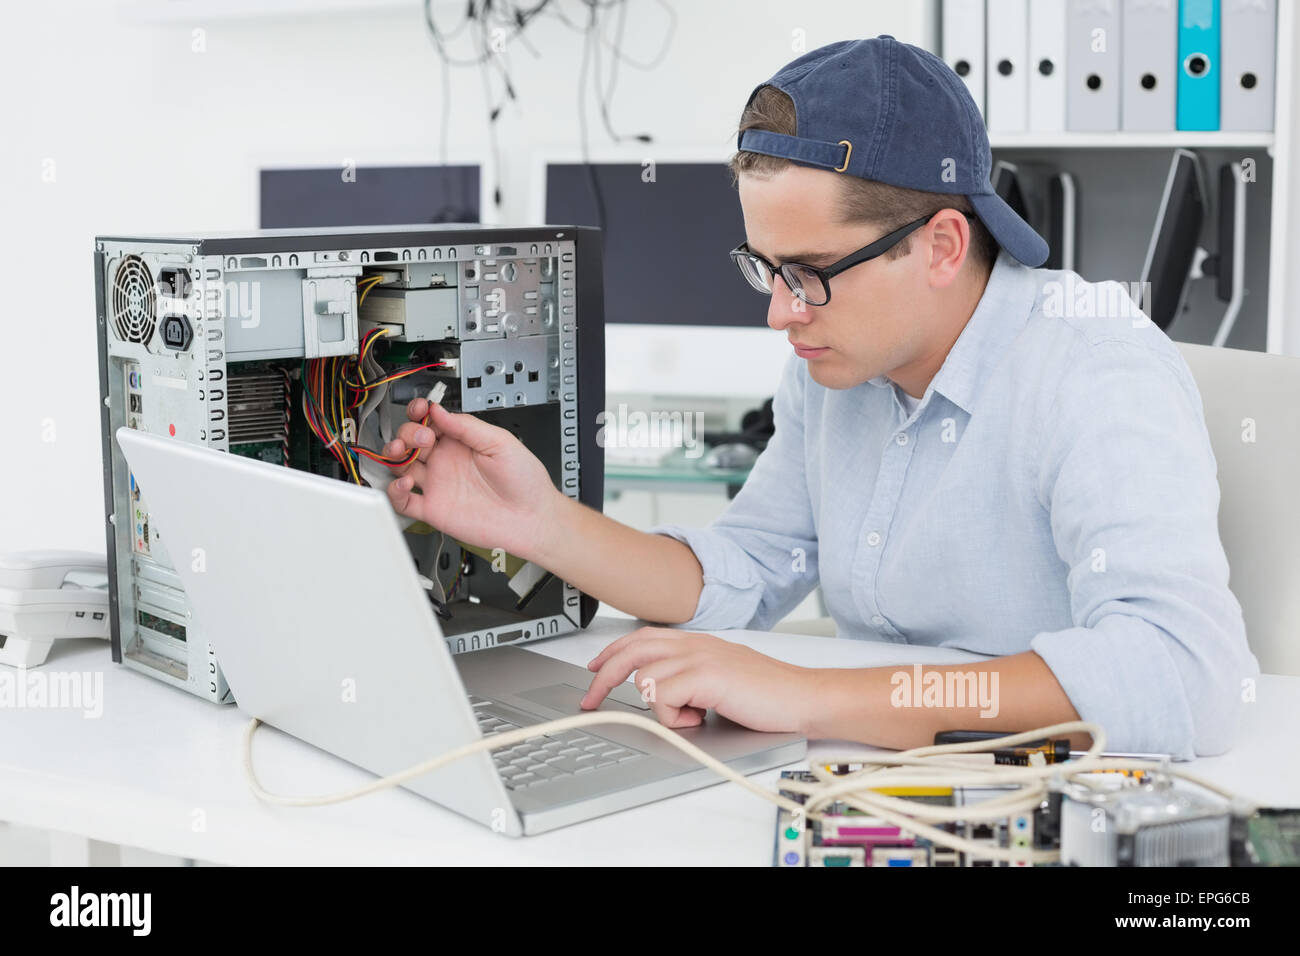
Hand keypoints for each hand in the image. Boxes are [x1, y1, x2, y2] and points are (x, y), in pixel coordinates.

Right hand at [384, 398, 559, 559]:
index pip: (429, 422)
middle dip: (408, 433)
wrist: (532, 518)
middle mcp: (445, 461)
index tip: (420, 410)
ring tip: (402, 453)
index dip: (419, 413)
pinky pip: (403, 501)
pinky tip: (404, 482)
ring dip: (394, 456)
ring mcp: (437, 484)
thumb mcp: (500, 442)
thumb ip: (467, 427)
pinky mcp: (433, 509)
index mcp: (460, 442)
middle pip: (410, 441)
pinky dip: (395, 491)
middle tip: (423, 438)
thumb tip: (440, 411)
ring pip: (400, 467)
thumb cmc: (524, 481)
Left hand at [582, 626, 815, 733]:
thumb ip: (692, 678)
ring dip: (658, 707)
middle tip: (590, 698)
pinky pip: (663, 696)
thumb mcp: (722, 679)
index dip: (613, 652)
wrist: (803, 698)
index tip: (594, 669)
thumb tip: (661, 695)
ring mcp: (701, 658)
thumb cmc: (769, 695)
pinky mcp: (706, 676)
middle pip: (632, 649)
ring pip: (644, 677)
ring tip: (690, 717)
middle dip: (604, 675)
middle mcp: (696, 644)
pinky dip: (674, 715)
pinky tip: (700, 718)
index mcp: (699, 642)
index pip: (643, 638)